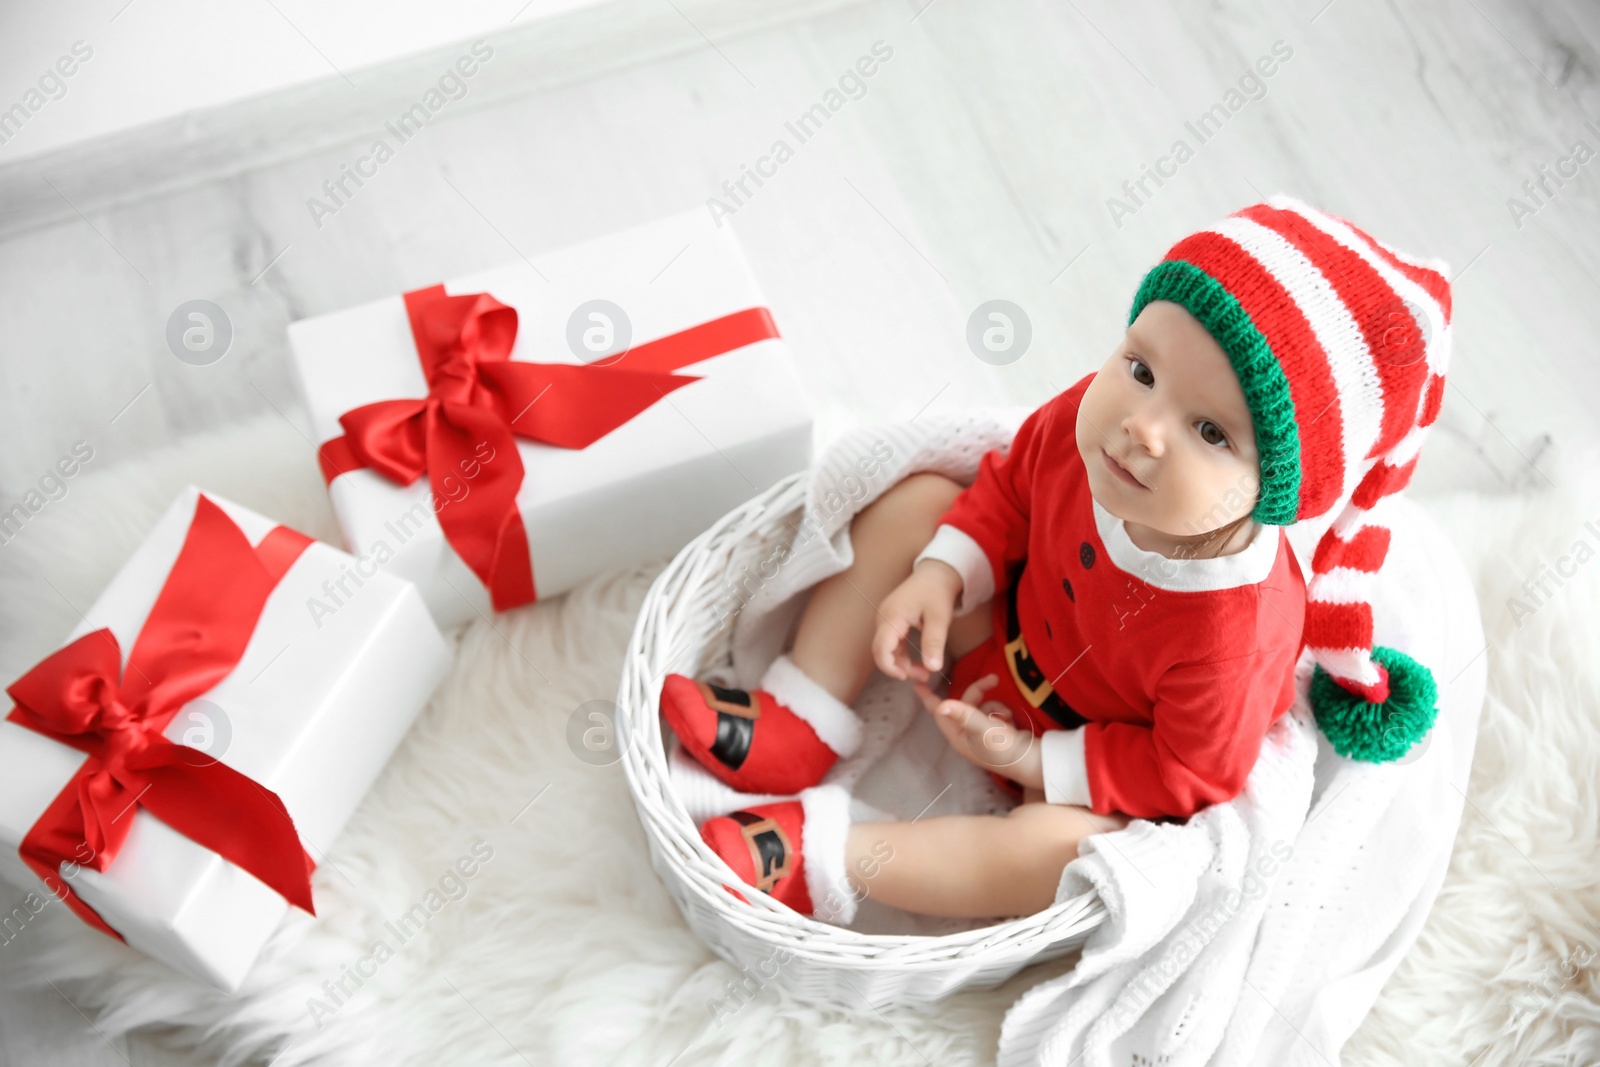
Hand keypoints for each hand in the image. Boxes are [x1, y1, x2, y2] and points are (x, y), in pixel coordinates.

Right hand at [873, 559, 961, 683]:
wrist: (936, 573)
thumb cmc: (937, 592)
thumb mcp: (939, 618)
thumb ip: (934, 643)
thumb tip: (933, 669)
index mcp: (892, 616)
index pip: (880, 648)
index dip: (889, 667)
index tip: (905, 678)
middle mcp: (884, 618)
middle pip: (882, 651)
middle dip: (899, 668)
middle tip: (924, 677)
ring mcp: (886, 620)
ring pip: (888, 649)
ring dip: (903, 663)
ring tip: (926, 673)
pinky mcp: (892, 622)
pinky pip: (893, 643)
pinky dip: (904, 655)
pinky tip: (920, 662)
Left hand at [913, 674, 1042, 788]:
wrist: (1030, 760)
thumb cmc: (1002, 747)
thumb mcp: (981, 728)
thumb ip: (963, 714)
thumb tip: (941, 706)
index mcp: (957, 736)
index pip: (938, 713)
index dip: (928, 698)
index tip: (917, 684)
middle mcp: (967, 734)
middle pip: (966, 703)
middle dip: (980, 691)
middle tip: (994, 679)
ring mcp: (982, 732)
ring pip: (983, 705)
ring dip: (995, 707)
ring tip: (1006, 719)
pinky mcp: (997, 730)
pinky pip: (995, 711)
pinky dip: (1003, 712)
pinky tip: (1011, 722)